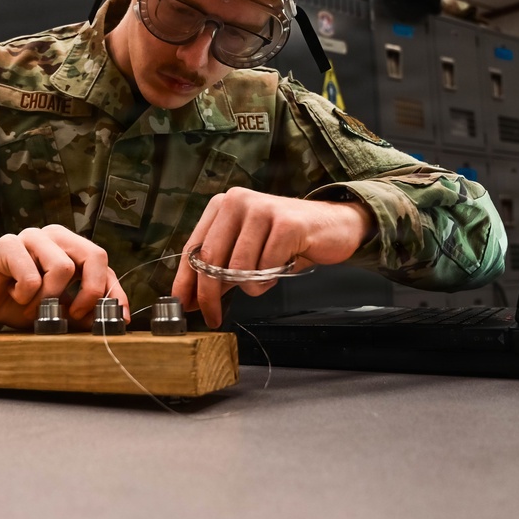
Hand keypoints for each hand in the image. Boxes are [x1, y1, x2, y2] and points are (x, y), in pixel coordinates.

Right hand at [0, 224, 129, 329]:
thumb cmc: (17, 302)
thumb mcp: (57, 311)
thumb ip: (82, 311)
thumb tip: (114, 318)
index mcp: (70, 247)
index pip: (103, 264)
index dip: (114, 291)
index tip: (120, 318)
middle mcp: (55, 236)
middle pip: (94, 255)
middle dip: (90, 291)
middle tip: (73, 314)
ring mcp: (31, 236)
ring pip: (63, 267)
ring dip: (49, 299)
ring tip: (32, 308)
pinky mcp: (8, 244)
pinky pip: (32, 277)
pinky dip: (25, 296)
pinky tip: (14, 294)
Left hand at [171, 187, 375, 327]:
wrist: (335, 225)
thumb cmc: (287, 239)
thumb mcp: (247, 249)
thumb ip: (220, 267)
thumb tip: (194, 298)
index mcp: (222, 205)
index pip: (193, 248)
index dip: (185, 281)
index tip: (183, 305)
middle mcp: (237, 201)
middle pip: (209, 260)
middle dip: (209, 295)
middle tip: (213, 317)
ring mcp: (261, 209)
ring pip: (238, 267)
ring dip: (250, 285)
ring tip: (266, 277)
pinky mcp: (286, 223)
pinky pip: (266, 267)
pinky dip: (271, 279)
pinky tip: (282, 267)